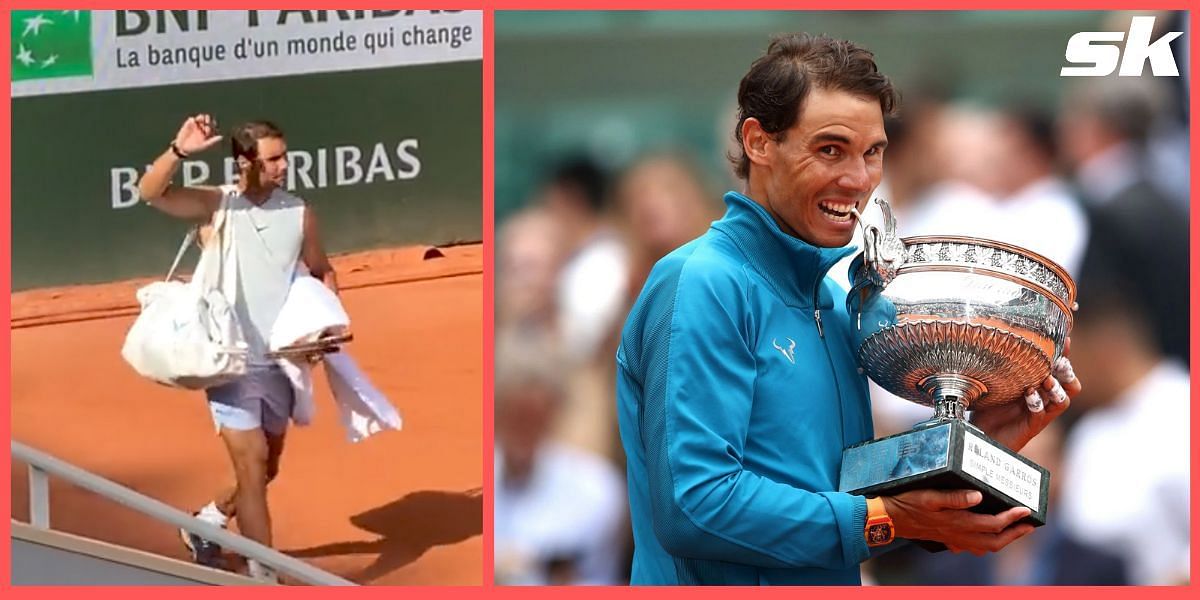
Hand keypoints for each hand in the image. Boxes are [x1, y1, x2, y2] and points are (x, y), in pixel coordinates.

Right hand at [173, 114, 222, 155]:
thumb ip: (213, 141)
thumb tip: (221, 137)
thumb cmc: (195, 148)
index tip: (212, 126)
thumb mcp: (205, 145)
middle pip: (207, 120)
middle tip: (207, 120)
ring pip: (200, 118)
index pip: (213, 126)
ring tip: (200, 118)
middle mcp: (203, 127)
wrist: (183, 148)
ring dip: (201, 117)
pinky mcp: (188, 124)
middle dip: (208, 119)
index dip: (213, 125)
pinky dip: (192, 120)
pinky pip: (191, 120)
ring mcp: (196, 125)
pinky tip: (193, 121)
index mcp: (208, 132)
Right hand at [883, 489, 1034, 555]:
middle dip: (1014, 534)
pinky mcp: (946, 539)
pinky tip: (986, 536)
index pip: (993, 524)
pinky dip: (986, 543)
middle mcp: (958, 534)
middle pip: (994, 541)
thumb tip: (978, 495)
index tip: (1026, 509)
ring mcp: (952, 539)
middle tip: (1029, 524)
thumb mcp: (929, 496)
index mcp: (957, 522)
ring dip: (1003, 540)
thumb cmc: (907, 503)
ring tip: (1014, 530)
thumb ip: (954, 497)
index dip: (1012, 518)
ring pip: (985, 547)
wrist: (887, 518)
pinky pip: (972, 547)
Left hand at [970, 338, 1080, 451]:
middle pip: (1070, 384)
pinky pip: (1042, 415)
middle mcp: (1043, 398)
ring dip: (1057, 388)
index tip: (1066, 339)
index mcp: (1038, 385)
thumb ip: (1001, 366)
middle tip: (1058, 363)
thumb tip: (994, 337)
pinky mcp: (1032, 426)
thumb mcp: (995, 382)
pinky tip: (1028, 395)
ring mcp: (1040, 413)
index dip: (1064, 354)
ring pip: (1063, 400)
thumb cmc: (988, 406)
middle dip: (1067, 372)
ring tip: (1047, 380)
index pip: (1058, 368)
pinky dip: (1037, 403)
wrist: (981, 433)